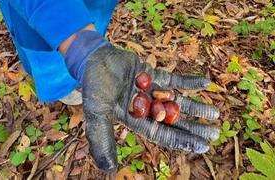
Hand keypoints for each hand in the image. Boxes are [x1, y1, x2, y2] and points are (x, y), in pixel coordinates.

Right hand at [81, 46, 219, 171]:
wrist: (94, 58)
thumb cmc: (94, 86)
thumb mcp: (96, 113)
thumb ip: (102, 139)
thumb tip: (109, 169)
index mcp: (135, 120)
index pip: (162, 134)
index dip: (182, 140)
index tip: (203, 146)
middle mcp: (145, 108)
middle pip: (174, 121)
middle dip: (193, 127)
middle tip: (215, 132)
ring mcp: (151, 92)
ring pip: (177, 102)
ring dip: (195, 107)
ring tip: (215, 113)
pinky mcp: (153, 75)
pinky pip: (174, 79)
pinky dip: (189, 81)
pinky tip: (205, 83)